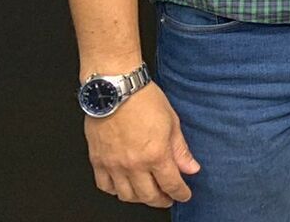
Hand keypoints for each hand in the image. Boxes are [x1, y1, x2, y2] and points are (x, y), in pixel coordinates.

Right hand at [85, 82, 199, 206]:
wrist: (116, 89)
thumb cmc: (144, 99)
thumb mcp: (172, 122)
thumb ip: (180, 150)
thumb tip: (191, 168)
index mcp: (156, 154)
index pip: (171, 184)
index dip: (180, 193)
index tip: (184, 195)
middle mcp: (133, 164)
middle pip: (149, 196)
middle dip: (161, 200)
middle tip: (167, 198)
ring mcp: (113, 165)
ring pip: (126, 196)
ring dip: (139, 198)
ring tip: (147, 193)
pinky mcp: (98, 161)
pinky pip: (104, 186)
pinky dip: (115, 190)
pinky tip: (123, 186)